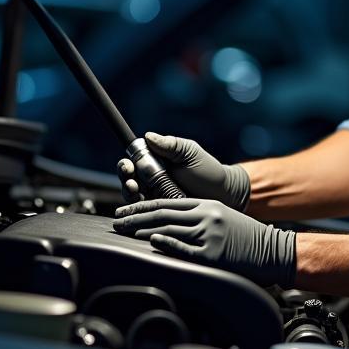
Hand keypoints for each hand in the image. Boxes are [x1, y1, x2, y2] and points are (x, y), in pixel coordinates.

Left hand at [112, 198, 295, 287]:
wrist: (273, 249)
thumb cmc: (247, 236)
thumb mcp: (222, 217)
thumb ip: (197, 217)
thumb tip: (167, 226)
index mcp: (206, 205)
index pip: (166, 202)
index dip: (141, 205)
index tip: (124, 209)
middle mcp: (206, 216)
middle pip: (162, 214)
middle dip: (135, 216)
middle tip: (116, 221)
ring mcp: (209, 234)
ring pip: (169, 228)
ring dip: (143, 230)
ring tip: (124, 231)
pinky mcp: (213, 254)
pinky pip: (185, 247)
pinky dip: (168, 243)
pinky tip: (153, 240)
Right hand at [117, 133, 250, 210]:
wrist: (223, 194)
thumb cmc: (208, 171)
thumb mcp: (190, 153)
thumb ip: (171, 145)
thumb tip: (149, 135)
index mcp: (156, 161)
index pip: (134, 160)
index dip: (127, 163)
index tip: (128, 164)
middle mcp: (151, 179)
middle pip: (128, 178)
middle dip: (125, 178)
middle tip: (130, 178)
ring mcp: (155, 196)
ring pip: (132, 195)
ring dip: (129, 192)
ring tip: (134, 189)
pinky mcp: (160, 212)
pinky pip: (144, 213)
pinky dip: (139, 211)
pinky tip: (140, 208)